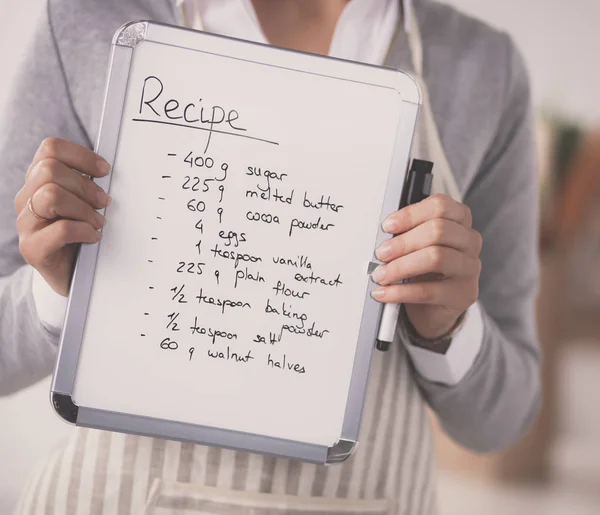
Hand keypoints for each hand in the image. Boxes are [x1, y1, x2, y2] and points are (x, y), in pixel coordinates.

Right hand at [14, 138, 110, 296]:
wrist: (72, 275)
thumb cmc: (81, 234)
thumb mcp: (85, 203)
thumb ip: (88, 184)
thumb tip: (107, 170)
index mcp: (38, 182)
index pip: (50, 149)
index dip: (80, 155)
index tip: (104, 171)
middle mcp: (26, 199)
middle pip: (50, 170)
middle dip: (85, 186)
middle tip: (104, 203)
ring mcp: (26, 224)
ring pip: (50, 195)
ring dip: (84, 209)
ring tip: (98, 222)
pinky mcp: (32, 248)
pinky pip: (61, 229)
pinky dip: (84, 230)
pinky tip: (93, 237)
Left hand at [371, 194, 481, 339]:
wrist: (433, 306)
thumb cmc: (423, 269)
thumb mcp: (415, 246)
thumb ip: (406, 234)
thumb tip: (382, 236)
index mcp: (459, 221)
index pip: (440, 206)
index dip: (411, 214)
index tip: (387, 226)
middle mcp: (469, 241)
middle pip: (438, 230)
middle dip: (403, 242)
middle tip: (381, 253)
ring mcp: (470, 268)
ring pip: (436, 258)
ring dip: (401, 266)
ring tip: (380, 275)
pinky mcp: (463, 294)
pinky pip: (428, 291)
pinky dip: (401, 292)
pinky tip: (385, 293)